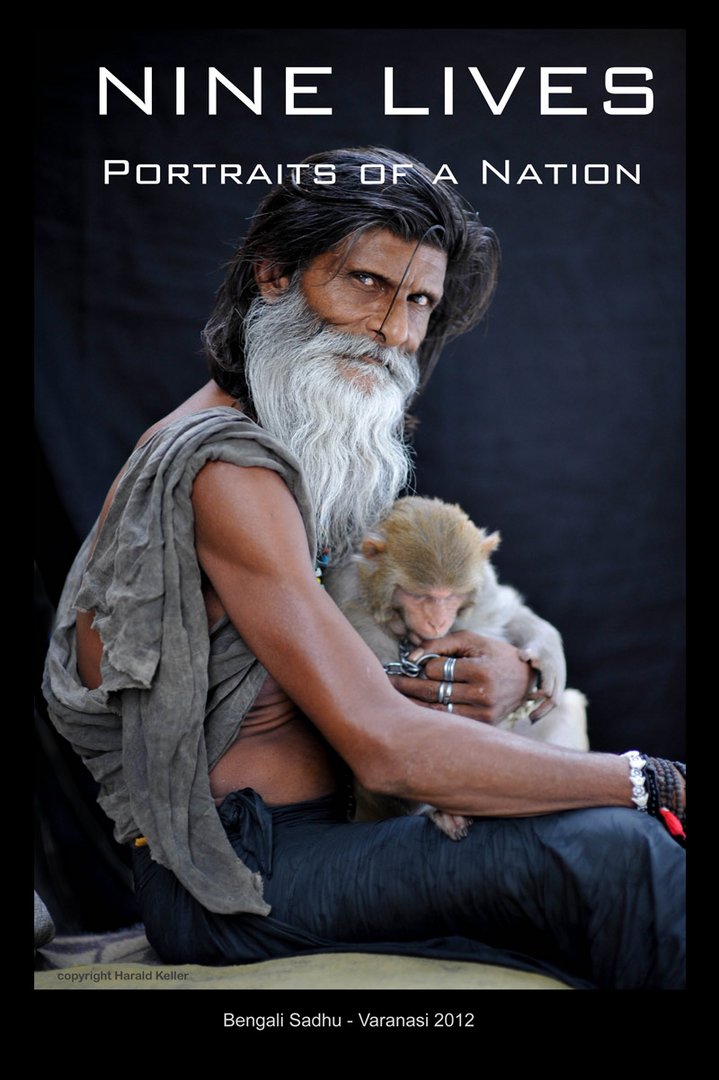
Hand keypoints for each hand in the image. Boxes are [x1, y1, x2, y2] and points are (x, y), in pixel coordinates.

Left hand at [388, 630, 534, 724]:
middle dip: (406, 686)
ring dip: (413, 705)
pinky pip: (449, 723)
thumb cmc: (494, 655)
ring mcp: (483, 715)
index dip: (425, 666)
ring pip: (437, 712)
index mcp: (480, 671)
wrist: (527, 680)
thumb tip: (411, 657)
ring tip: (394, 699)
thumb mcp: (471, 640)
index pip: (436, 671)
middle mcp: (482, 696)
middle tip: (387, 681)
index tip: (419, 664)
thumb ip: (440, 643)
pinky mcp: (483, 727)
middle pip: (432, 693)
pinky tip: (415, 712)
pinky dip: (430, 717)